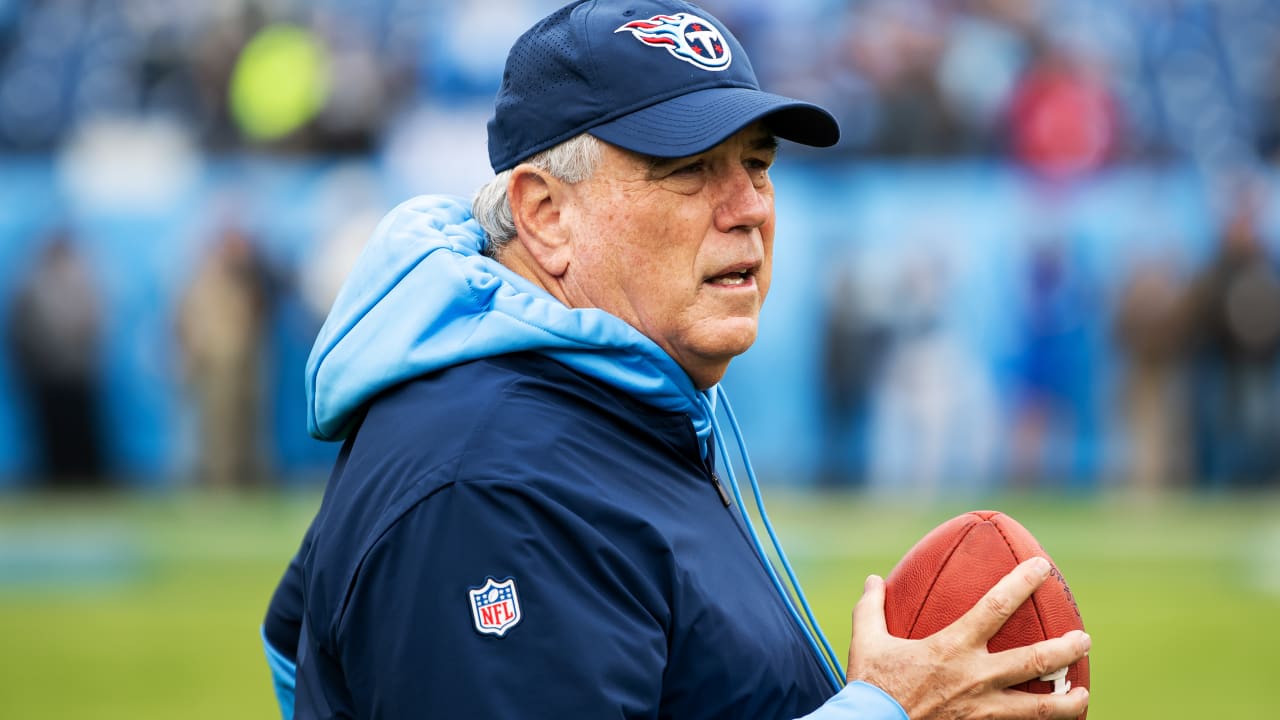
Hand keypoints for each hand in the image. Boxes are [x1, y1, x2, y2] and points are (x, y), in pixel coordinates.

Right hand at [847, 557, 1090, 718]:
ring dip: (1068, 701)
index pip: (996, 607)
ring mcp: (982, 710)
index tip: (1042, 568)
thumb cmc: (871, 687)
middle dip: (1065, 648)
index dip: (1022, 583)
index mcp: (952, 647)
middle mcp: (975, 677)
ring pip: (1038, 708)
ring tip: (1085, 693)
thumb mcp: (866, 641)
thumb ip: (871, 608)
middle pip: (1033, 661)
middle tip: (1084, 639)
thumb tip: (873, 580)